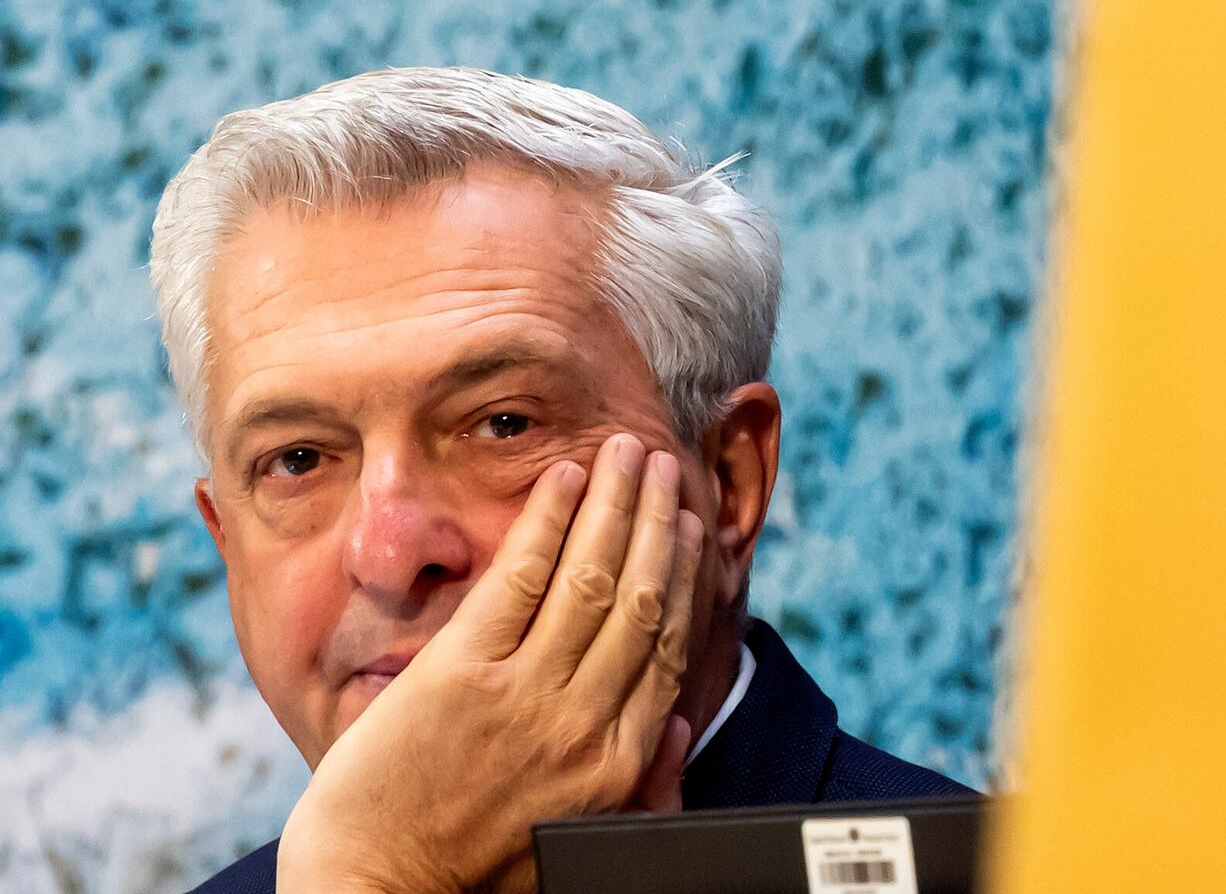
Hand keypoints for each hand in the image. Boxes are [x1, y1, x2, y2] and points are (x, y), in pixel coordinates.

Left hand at [276, 433, 704, 893]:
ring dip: (614, 504)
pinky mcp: (457, 678)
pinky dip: (548, 523)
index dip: (684, 574)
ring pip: (592, 578)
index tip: (689, 526)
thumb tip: (678, 726)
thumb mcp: (579, 842)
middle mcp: (583, 721)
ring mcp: (522, 696)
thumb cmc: (467, 879)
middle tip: (665, 464)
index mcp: (617, 762)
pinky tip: (564, 482)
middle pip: (641, 598)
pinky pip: (518, 581)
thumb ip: (640, 786)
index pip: (669, 645)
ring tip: (625, 453)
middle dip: (657, 520)